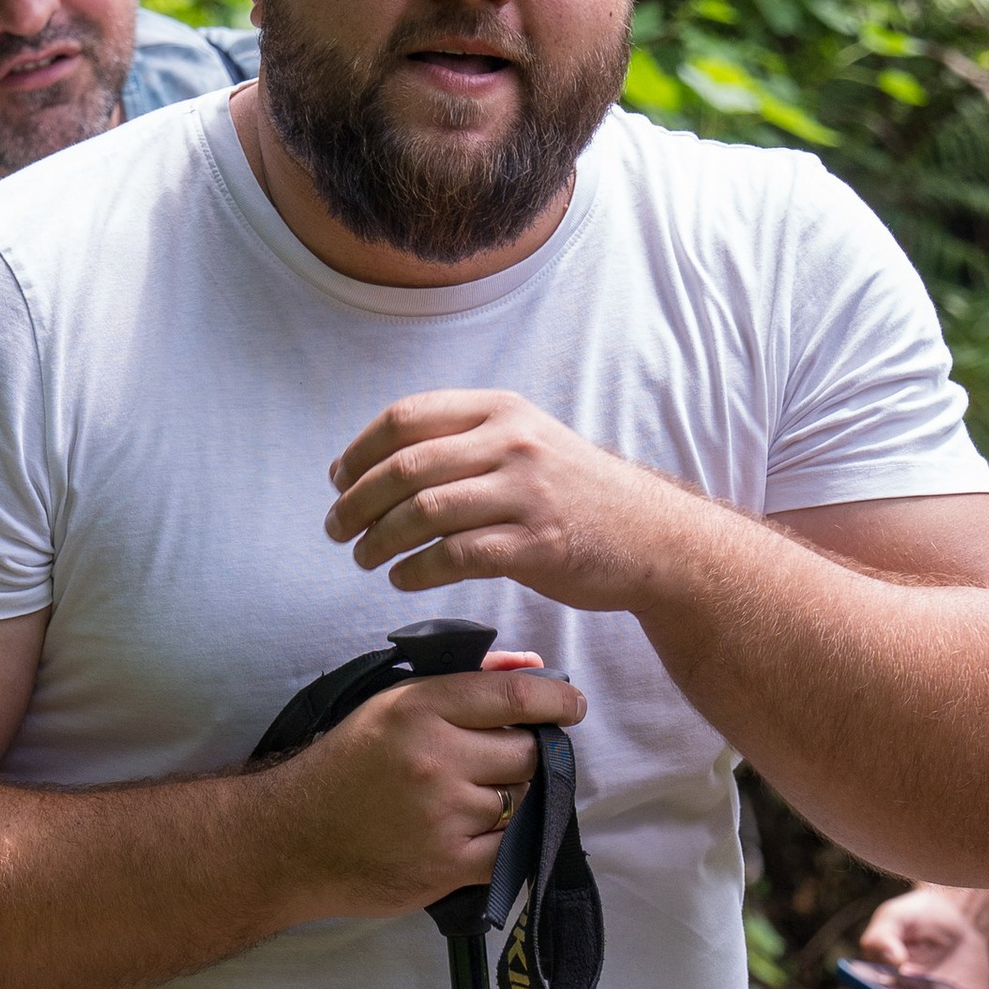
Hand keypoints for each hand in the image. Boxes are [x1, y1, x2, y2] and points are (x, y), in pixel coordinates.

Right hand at [262, 661, 585, 921]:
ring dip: (510, 803)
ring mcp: (443, 813)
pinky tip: (479, 836)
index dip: (557, 699)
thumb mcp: (392, 706)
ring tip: (470, 804)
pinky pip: (510, 849)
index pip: (514, 695)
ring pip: (521, 801)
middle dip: (525, 757)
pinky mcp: (448, 863)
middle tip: (500, 765)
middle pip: (527, 752)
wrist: (291, 839)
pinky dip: (505, 844)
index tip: (573, 706)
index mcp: (420, 709)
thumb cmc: (344, 767)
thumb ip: (465, 682)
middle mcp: (435, 757)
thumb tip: (532, 665)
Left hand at [326, 390, 690, 610]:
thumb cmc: (576, 495)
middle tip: (336, 528)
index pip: (405, 418)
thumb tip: (380, 462)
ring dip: (378, 540)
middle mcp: (512, 443)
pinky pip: (453, 557)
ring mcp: (525, 493)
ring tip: (362, 558)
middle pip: (404, 467)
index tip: (337, 480)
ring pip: (422, 512)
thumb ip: (465, 443)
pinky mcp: (536, 544)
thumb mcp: (527, 443)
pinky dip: (415, 571)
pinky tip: (402, 578)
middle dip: (355, 502)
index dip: (359, 451)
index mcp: (500, 410)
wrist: (652, 537)